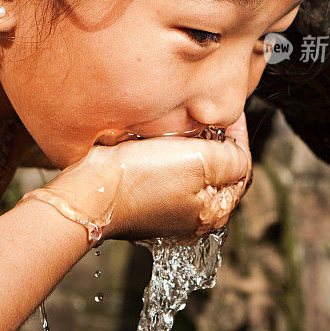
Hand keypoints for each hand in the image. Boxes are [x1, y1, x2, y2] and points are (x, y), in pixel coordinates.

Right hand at [18, 114, 251, 243]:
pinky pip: (163, 175)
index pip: (240, 167)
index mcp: (213, 212)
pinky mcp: (142, 204)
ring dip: (188, 148)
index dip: (237, 135)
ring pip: (189, 171)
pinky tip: (155, 143)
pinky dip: (164, 157)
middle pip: (215, 171)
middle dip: (214, 142)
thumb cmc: (141, 178)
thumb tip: (239, 154)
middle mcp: (192, 219)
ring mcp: (165, 213)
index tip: (228, 111)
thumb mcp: (201, 161)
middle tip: (205, 116)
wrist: (89, 190)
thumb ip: (233, 158)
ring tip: (180, 126)